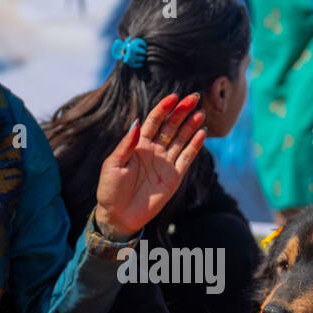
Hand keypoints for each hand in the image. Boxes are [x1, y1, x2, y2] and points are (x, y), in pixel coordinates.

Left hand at [94, 93, 207, 240]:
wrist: (118, 215)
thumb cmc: (111, 189)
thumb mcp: (113, 164)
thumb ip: (127, 144)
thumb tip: (138, 122)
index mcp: (138, 144)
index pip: (154, 121)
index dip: (164, 108)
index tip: (173, 97)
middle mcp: (154, 150)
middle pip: (171, 126)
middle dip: (182, 112)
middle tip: (193, 98)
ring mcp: (165, 163)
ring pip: (181, 140)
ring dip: (191, 126)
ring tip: (201, 113)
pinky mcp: (174, 177)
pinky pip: (187, 158)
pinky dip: (195, 146)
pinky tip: (201, 133)